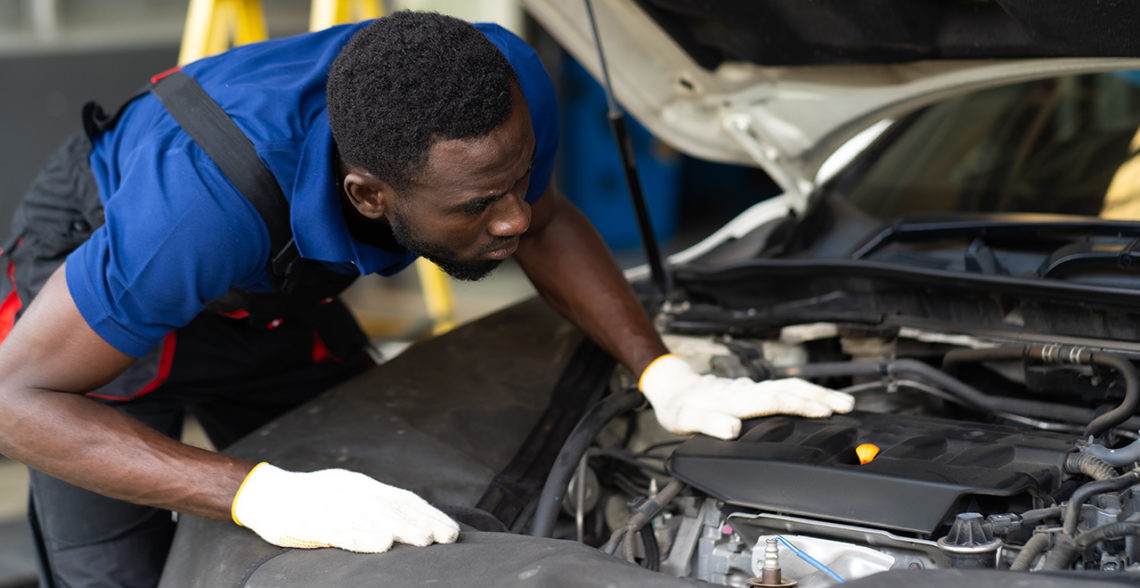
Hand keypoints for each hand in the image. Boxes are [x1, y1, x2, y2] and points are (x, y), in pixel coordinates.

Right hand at [231, 463, 459, 552]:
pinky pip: (339, 529)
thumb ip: (375, 505)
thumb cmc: (313, 500)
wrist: (266, 495)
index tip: (452, 530)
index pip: (402, 499)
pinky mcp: (310, 522)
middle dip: (422, 522)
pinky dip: (361, 537)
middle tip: (446, 537)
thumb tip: (413, 519)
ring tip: (422, 540)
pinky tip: (380, 545)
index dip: (429, 514)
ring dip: (399, 528)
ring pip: (371, 517)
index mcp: (362, 486)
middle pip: (392, 507)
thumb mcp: (347, 494)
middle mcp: (351, 492)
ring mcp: (331, 505)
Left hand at [639, 354, 853, 439]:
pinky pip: (783, 390)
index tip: (823, 411)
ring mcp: (752, 390)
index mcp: (734, 400)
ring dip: (816, 394)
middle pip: (788, 390)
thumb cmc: (679, 407)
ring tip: (843, 403)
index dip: (798, 405)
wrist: (673, 389)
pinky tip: (820, 400)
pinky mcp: (753, 392)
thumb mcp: (685, 419)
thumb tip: (732, 429)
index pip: (773, 400)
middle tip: (846, 407)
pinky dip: (804, 394)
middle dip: (819, 397)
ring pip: (789, 387)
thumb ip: (708, 423)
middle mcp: (747, 392)